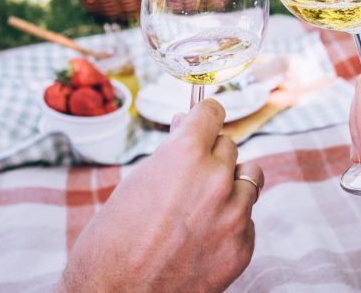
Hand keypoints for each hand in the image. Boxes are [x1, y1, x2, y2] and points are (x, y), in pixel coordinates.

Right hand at [60, 99, 263, 291]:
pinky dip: (231, 222)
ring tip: (202, 204)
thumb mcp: (136, 184)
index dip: (205, 115)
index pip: (211, 114)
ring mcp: (235, 214)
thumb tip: (187, 127)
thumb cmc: (112, 242)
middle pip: (229, 146)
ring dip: (230, 184)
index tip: (205, 118)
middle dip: (211, 155)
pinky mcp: (243, 246)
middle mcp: (217, 179)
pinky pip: (247, 219)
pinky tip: (204, 237)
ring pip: (248, 177)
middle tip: (190, 174)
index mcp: (186, 156)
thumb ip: (170, 155)